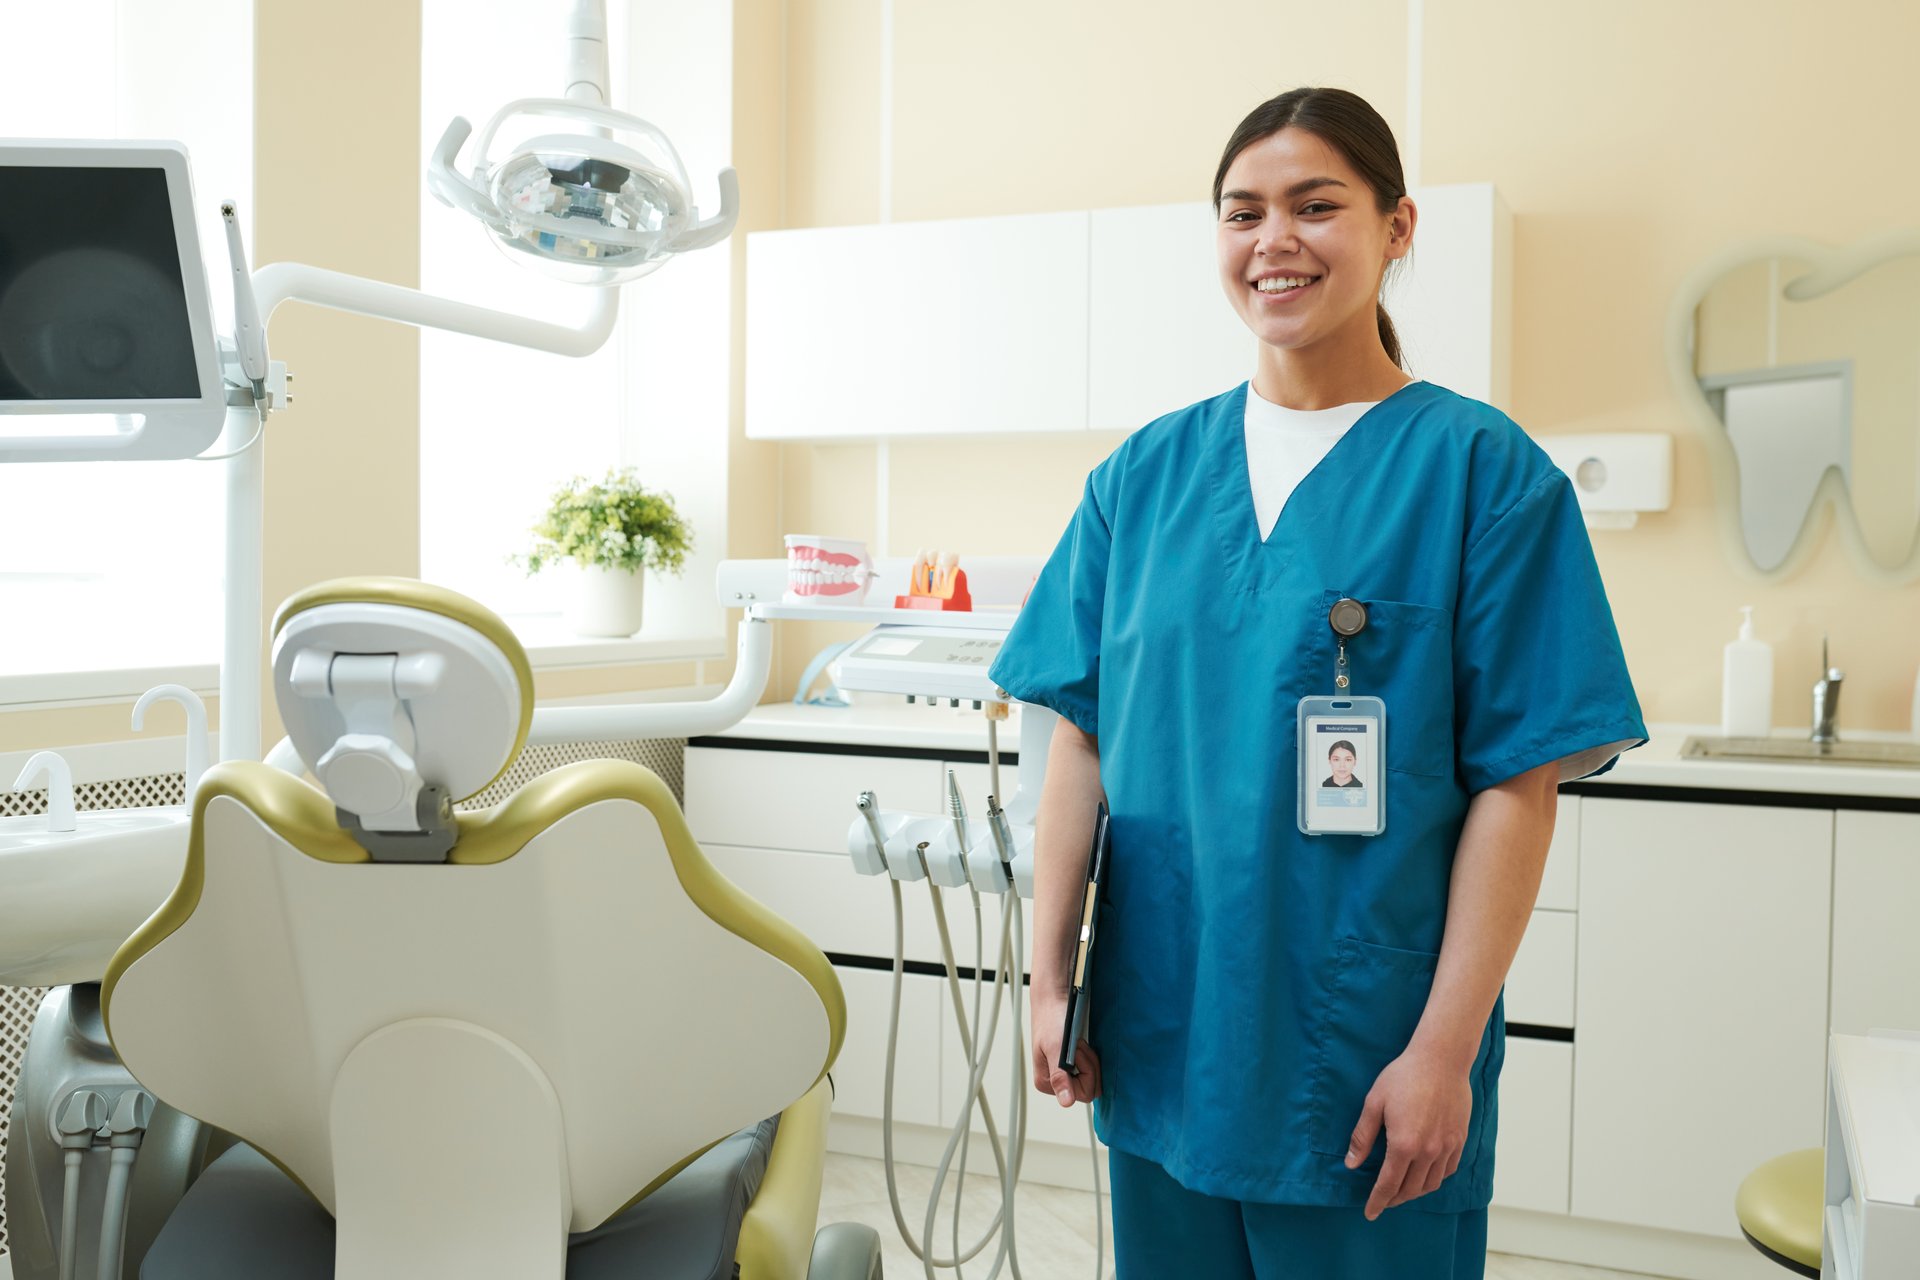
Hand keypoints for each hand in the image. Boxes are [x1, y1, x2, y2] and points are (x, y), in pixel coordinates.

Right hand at [1030, 988, 1100, 1107]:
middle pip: (1089, 1088)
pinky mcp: (1072, 1065)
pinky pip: (1091, 1070)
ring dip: (1089, 1059)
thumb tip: (1066, 1102)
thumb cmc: (1051, 1019)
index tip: (1076, 1051)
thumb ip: (1060, 1077)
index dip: (1086, 1071)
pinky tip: (1080, 1044)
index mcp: (1046, 1083)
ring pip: (1092, 1080)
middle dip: (1089, 1065)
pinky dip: (1090, 1056)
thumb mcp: (1056, 1048)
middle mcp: (1055, 1082)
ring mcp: (1065, 1074)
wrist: (1054, 1000)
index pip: (1082, 1093)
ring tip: (1076, 1043)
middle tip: (1077, 1046)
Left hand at [1344, 1045, 1471, 1219]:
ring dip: (1415, 1192)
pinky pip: (1448, 1170)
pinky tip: (1425, 1175)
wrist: (1440, 1060)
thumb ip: (1362, 1137)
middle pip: (1411, 1189)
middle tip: (1383, 1201)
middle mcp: (1428, 1151)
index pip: (1388, 1184)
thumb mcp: (1374, 1103)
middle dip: (1395, 1199)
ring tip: (1402, 1191)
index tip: (1370, 1213)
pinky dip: (1435, 1179)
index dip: (1378, 1201)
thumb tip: (1352, 1164)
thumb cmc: (1403, 1077)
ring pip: (1431, 1184)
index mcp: (1404, 1144)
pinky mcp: (1460, 1140)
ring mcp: (1447, 1147)